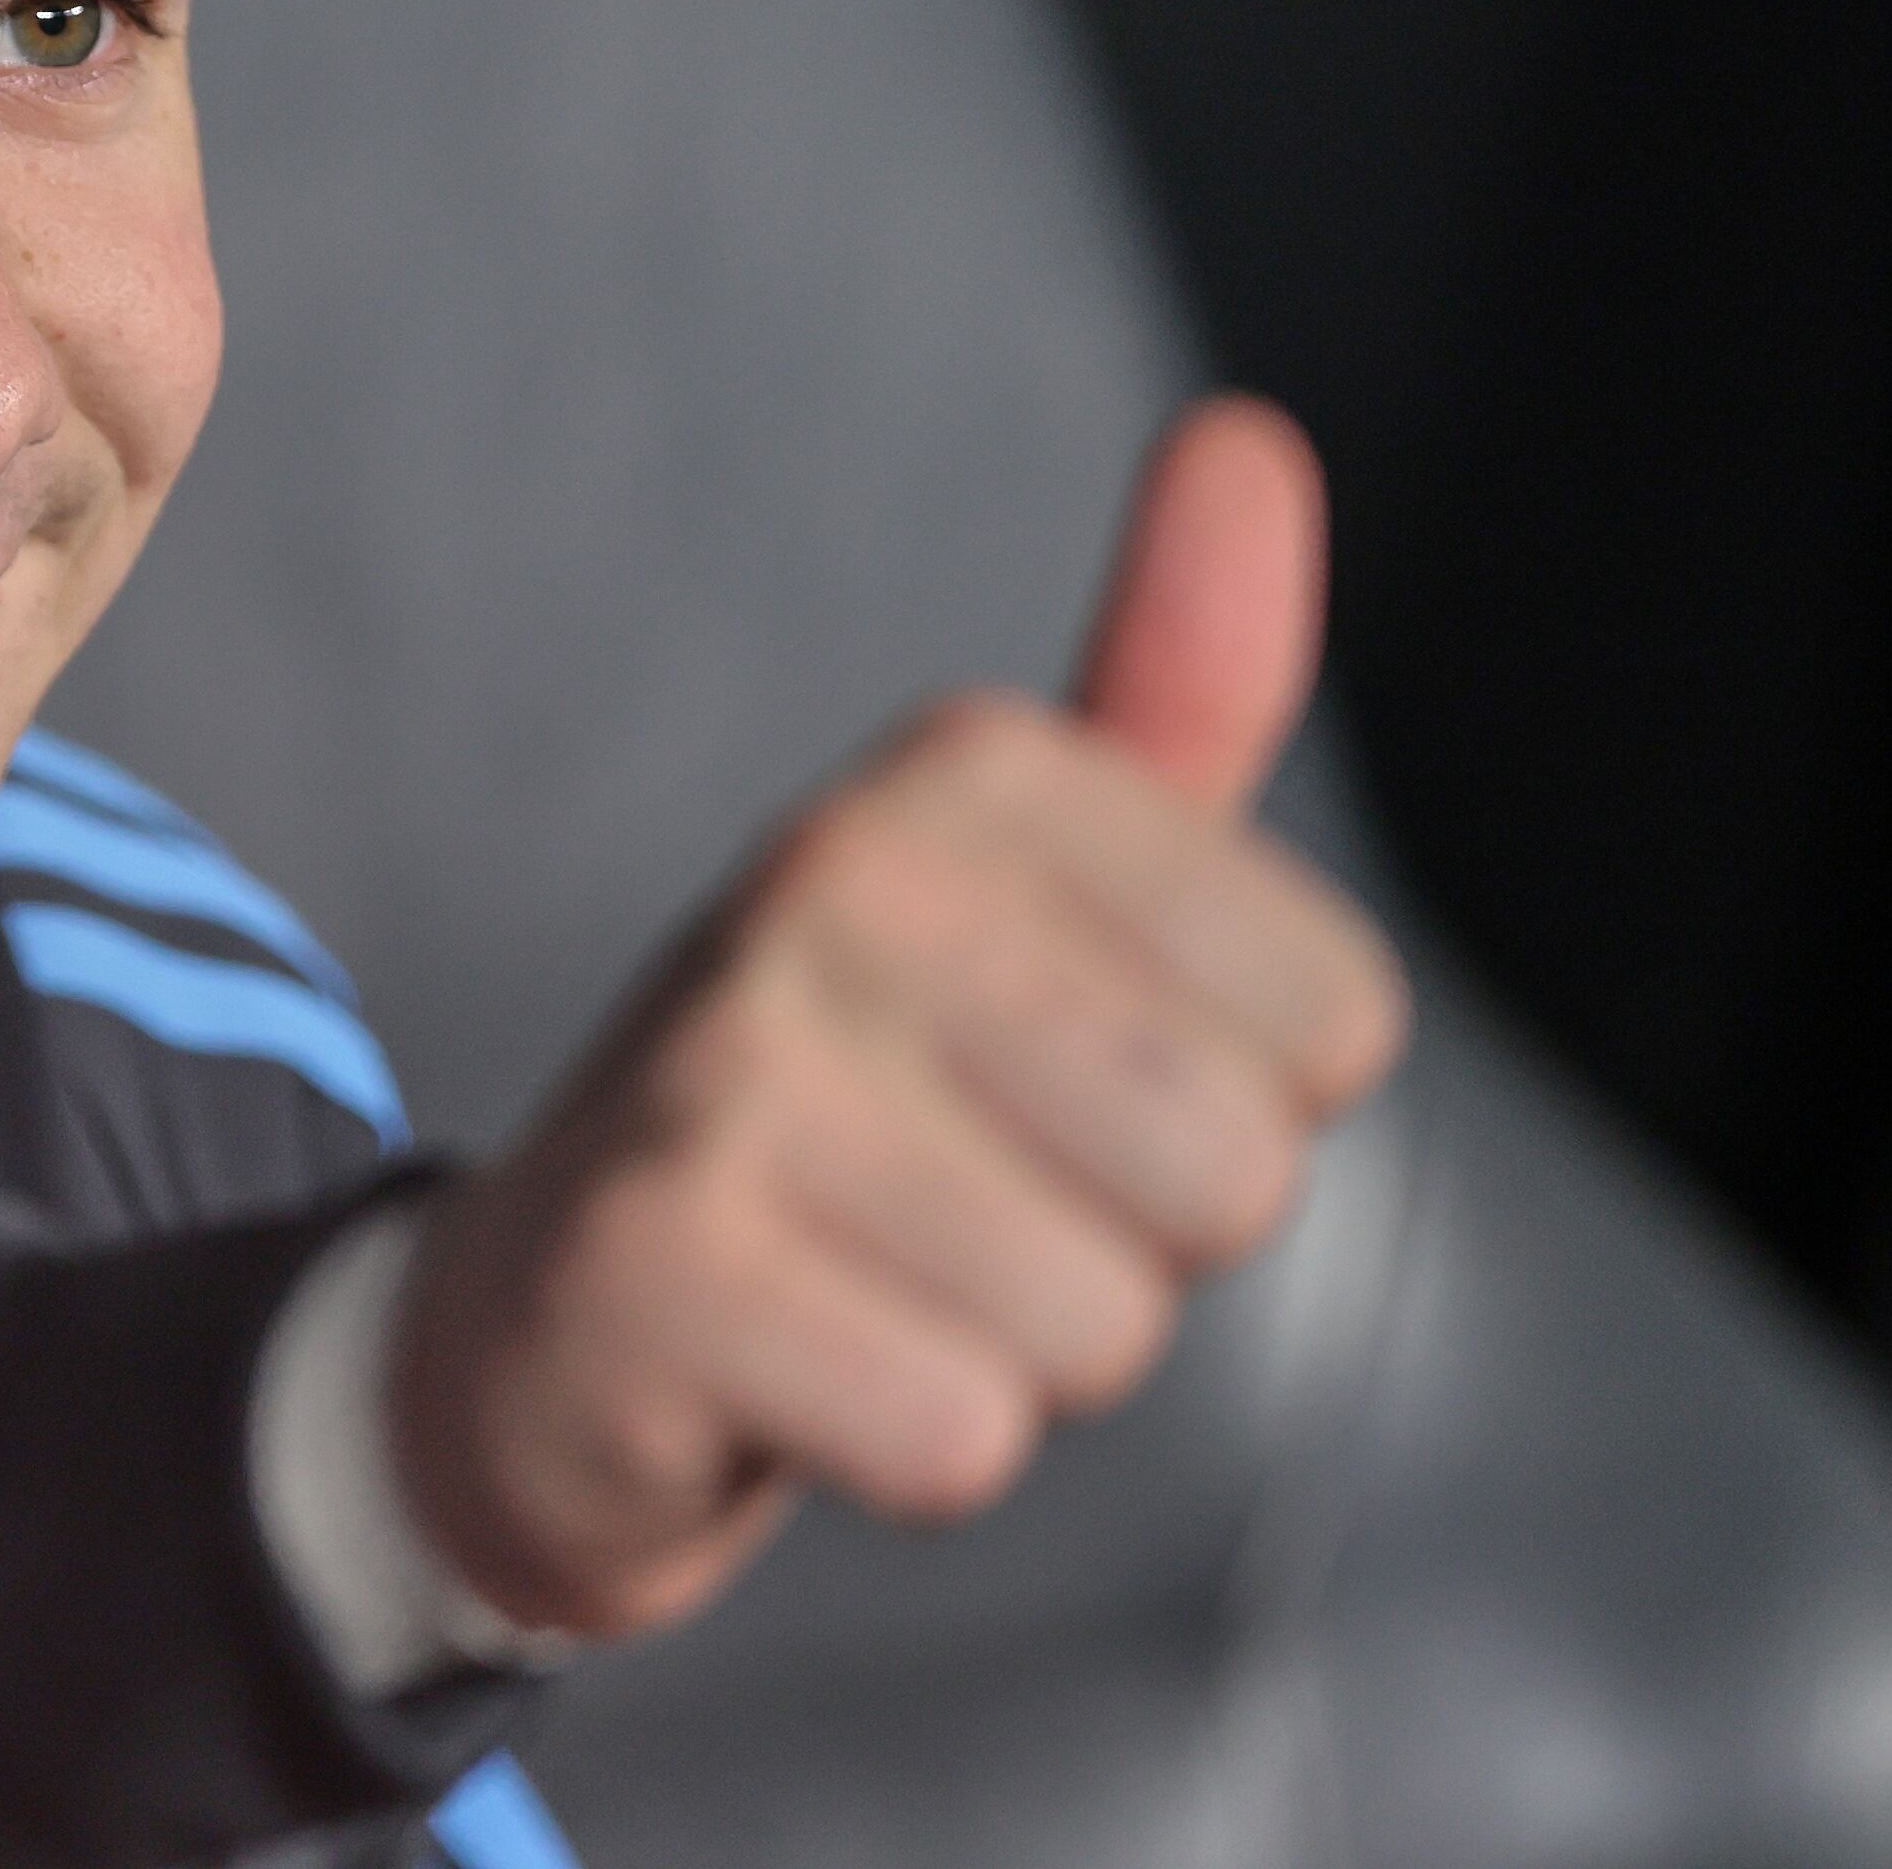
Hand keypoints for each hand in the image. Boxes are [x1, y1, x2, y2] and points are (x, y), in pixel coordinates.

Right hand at [385, 396, 1412, 1640]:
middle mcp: (840, 874)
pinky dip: (900, 1453)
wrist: (555, 1316)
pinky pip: (958, 1435)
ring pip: (1099, 1324)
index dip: (1232, 1111)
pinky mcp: (658, 1255)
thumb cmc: (847, 1099)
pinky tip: (800, 1371)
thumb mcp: (1026, 891)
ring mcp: (733, 1058)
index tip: (1061, 1093)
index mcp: (966, 777)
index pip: (1336, 1026)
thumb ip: (1172, 691)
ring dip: (1012, 1359)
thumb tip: (1252, 437)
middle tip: (967, 1208)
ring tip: (879, 1282)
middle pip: (1233, 1176)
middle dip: (1134, 1252)